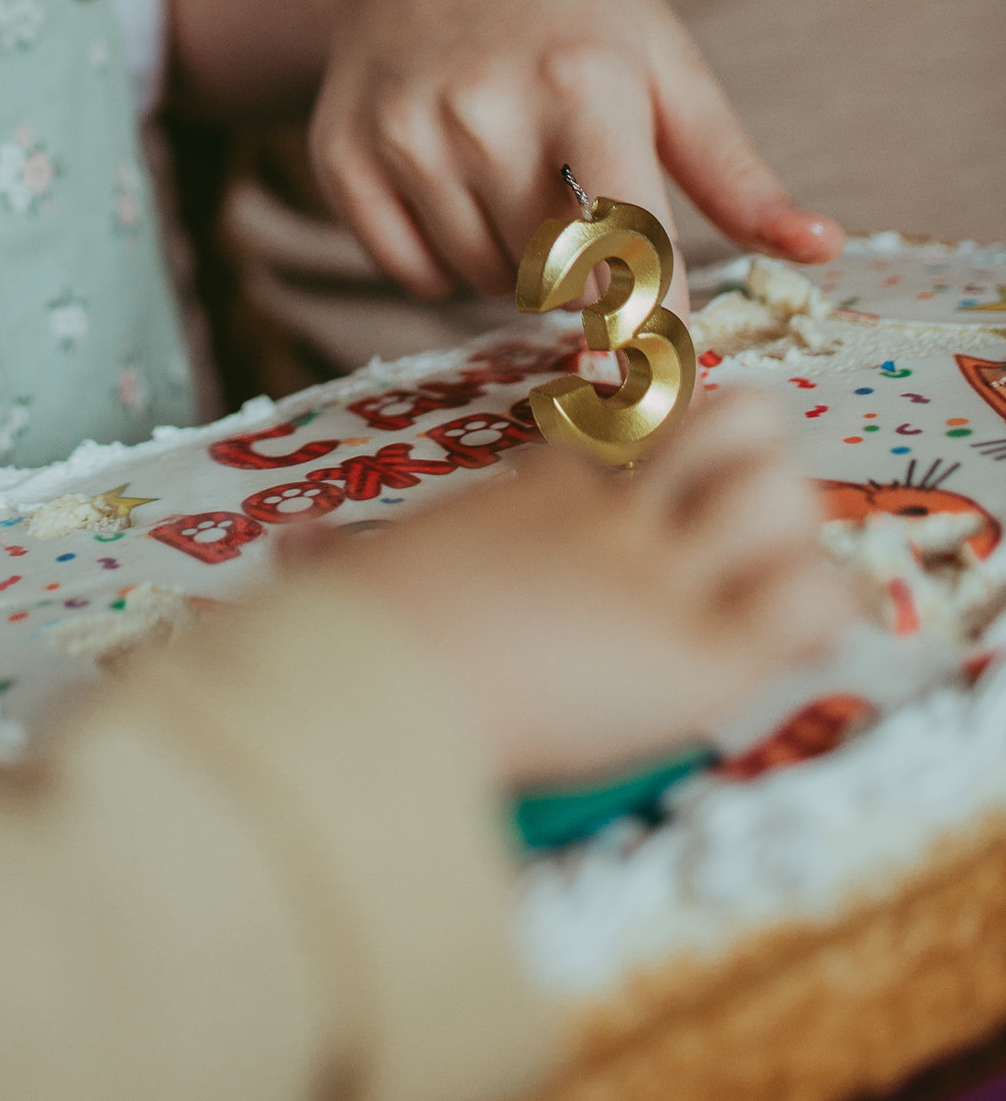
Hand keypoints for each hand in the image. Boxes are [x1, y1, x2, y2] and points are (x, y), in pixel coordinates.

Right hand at [304, 0, 840, 305]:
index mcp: (582, 80)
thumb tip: (818, 248)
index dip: (650, 316)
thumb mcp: (662, 61)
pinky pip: (409, 271)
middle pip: (555, 277)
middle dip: (584, 274)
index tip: (665, 374)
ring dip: (513, 266)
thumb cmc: (566, 6)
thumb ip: (734, 170)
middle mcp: (484, 107)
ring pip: (483, 281)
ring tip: (514, 177)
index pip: (625, 244)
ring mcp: (405, 131)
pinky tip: (452, 185)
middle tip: (579, 205)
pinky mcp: (343, 155)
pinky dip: (441, 258)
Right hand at [323, 387, 855, 786]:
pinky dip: (814, 616)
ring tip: (759, 582)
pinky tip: (778, 641)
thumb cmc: (351, 636)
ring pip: (784, 496)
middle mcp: (612, 520)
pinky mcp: (695, 656)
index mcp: (542, 494)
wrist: (376, 684)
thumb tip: (287, 554)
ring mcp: (656, 578)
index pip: (645, 416)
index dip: (680, 436)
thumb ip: (339, 557)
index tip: (675, 464)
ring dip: (787, 535)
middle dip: (756, 462)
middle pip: (738, 422)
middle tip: (739, 521)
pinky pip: (806, 603)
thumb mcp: (360, 572)